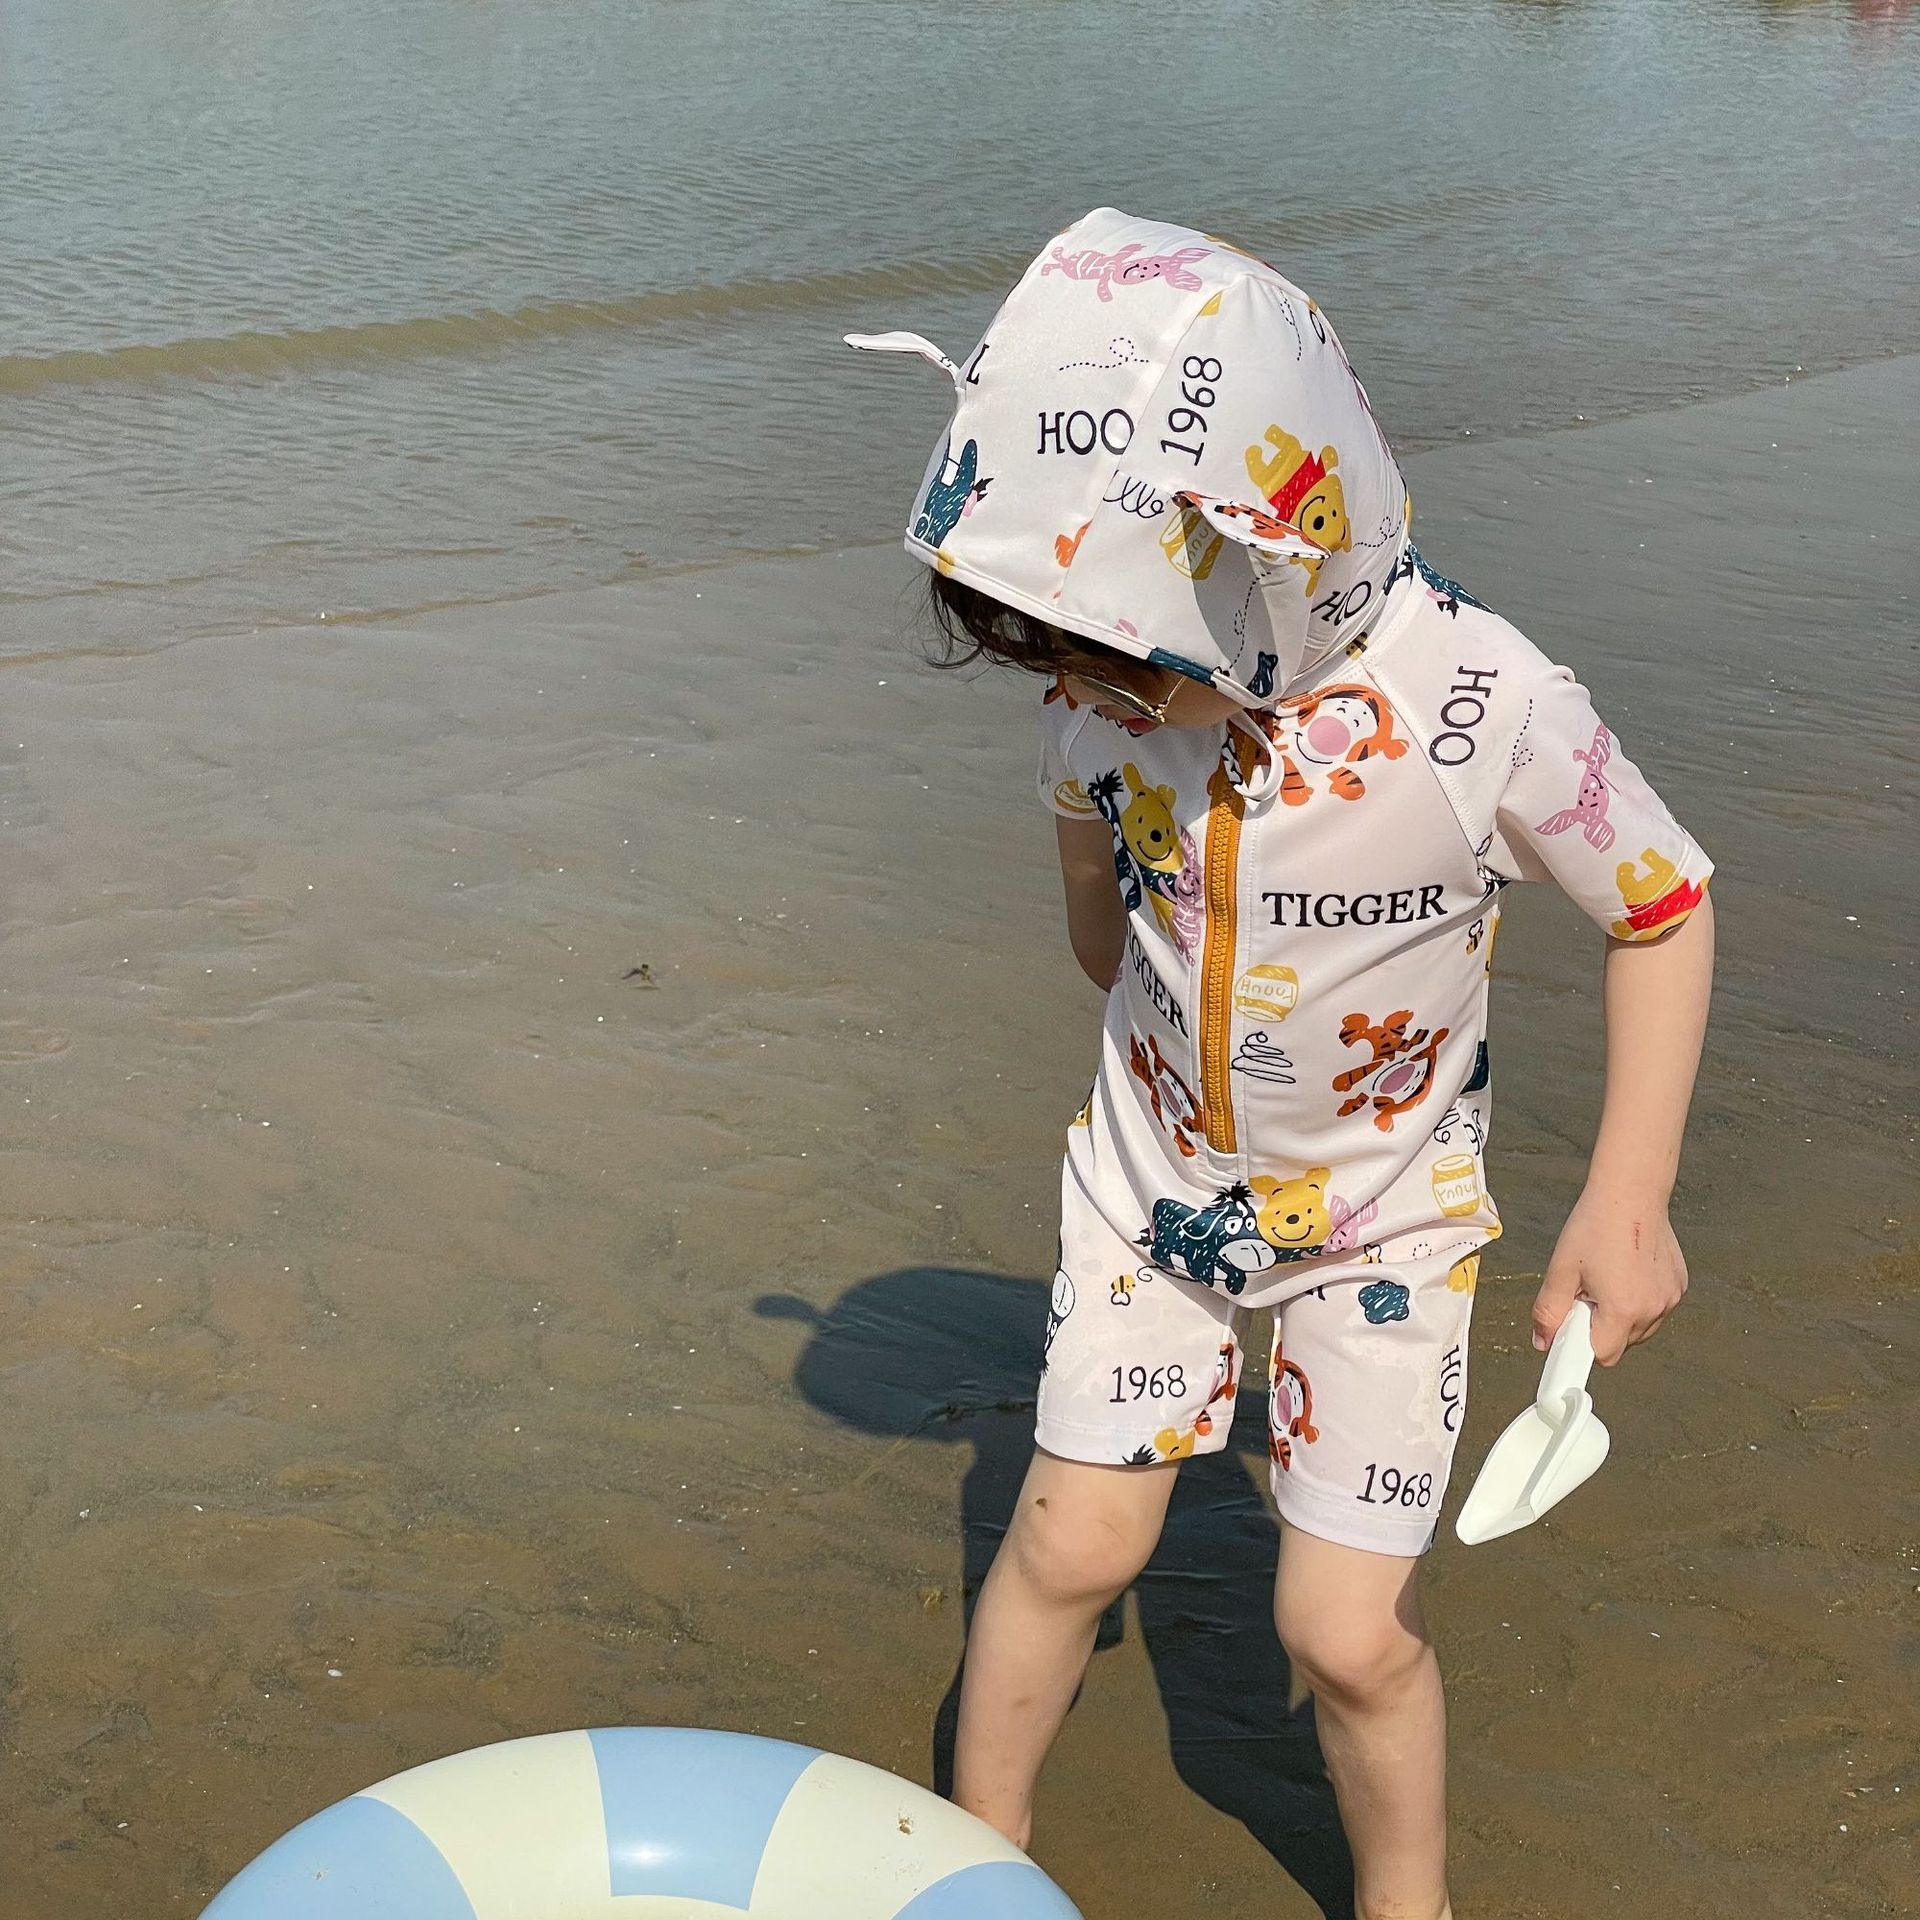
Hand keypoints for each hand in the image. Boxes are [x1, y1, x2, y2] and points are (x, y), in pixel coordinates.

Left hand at [1532, 1183, 1687, 1365]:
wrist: (1630, 1192)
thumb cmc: (1596, 1224)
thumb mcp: (1561, 1269)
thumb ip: (1549, 1311)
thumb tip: (1542, 1341)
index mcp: (1623, 1309)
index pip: (1602, 1355)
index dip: (1581, 1344)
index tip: (1570, 1330)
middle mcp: (1653, 1309)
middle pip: (1620, 1342)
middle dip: (1598, 1325)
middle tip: (1586, 1289)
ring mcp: (1670, 1298)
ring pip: (1638, 1328)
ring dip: (1619, 1314)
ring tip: (1606, 1276)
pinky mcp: (1679, 1286)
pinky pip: (1654, 1308)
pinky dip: (1638, 1299)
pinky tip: (1626, 1270)